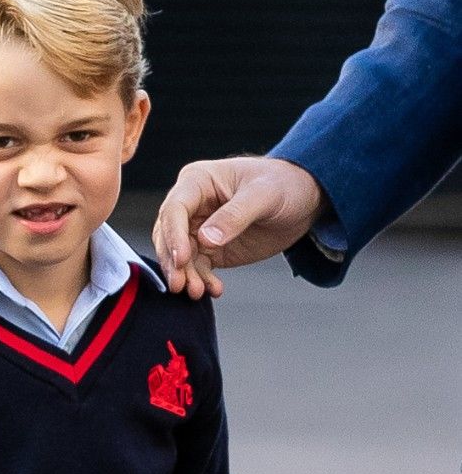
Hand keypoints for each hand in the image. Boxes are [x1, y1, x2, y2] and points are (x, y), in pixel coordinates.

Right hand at [153, 157, 325, 297]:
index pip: (174, 209)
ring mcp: (198, 228)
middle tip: (181, 285)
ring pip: (179, 255)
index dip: (174, 235)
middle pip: (168, 235)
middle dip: (173, 262)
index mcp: (197, 182)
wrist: (304, 200)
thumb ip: (235, 215)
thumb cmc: (284, 184)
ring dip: (186, 275)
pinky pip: (197, 267)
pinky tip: (214, 289)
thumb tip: (206, 239)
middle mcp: (191, 205)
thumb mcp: (265, 195)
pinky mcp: (209, 248)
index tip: (182, 259)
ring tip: (197, 292)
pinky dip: (202, 280)